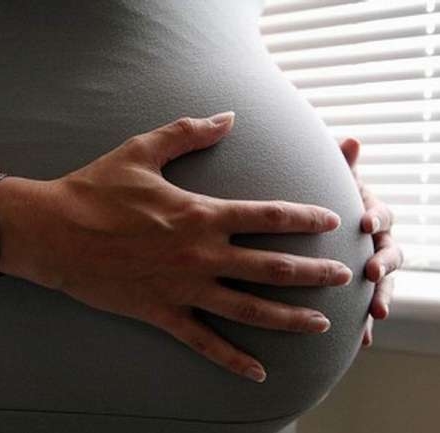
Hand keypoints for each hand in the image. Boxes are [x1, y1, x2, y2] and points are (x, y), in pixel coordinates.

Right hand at [0, 112, 351, 382]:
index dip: (303, 217)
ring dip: (289, 317)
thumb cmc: (94, 190)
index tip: (330, 220)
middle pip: (271, 267)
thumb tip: (228, 116)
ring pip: (249, 309)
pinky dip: (232, 359)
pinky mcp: (161, 312)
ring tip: (320, 323)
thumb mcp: (141, 152)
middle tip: (343, 276)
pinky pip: (204, 341)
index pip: (266, 215)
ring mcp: (183, 287)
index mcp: (200, 214)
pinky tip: (258, 372)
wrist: (52, 232)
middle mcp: (200, 254)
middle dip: (313, 271)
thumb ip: (188, 134)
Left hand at [339, 137, 404, 346]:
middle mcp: (378, 241)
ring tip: (377, 312)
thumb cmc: (324, 198)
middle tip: (372, 271)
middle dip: (384, 262)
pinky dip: (365, 322)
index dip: (376, 217)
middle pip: (392, 252)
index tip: (364, 223)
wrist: (317, 227)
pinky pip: (366, 306)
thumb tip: (351, 140)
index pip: (382, 215)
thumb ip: (343, 165)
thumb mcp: (331, 181)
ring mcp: (373, 266)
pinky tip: (361, 340)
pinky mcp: (362, 289)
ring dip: (383, 295)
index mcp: (372, 214)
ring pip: (385, 283)